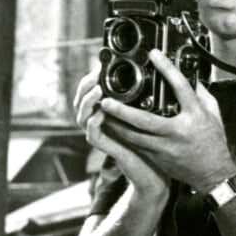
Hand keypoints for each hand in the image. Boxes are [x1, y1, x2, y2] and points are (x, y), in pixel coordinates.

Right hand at [73, 67, 169, 198]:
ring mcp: (100, 135)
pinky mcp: (105, 147)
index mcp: (107, 112)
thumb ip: (141, 96)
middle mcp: (99, 122)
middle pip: (80, 101)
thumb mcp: (147, 112)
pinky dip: (94, 121)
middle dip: (86, 85)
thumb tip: (150, 70)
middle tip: (96, 74)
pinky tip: (101, 111)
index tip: (100, 65)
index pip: (89, 91)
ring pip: (82, 115)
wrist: (155, 169)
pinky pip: (92, 133)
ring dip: (88, 101)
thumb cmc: (154, 140)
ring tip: (98, 89)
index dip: (91, 78)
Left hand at [98, 50, 235, 191]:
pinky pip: (136, 145)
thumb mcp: (213, 114)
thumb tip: (189, 76)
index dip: (167, 69)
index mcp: (195, 116)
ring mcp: (166, 147)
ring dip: (116, 124)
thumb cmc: (214, 142)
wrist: (213, 174)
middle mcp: (178, 131)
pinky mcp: (159, 157)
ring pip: (134, 136)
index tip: (154, 55)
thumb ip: (201, 94)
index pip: (180, 88)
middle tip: (106, 99)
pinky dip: (122, 136)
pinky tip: (111, 127)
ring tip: (102, 113)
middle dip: (123, 110)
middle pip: (145, 119)